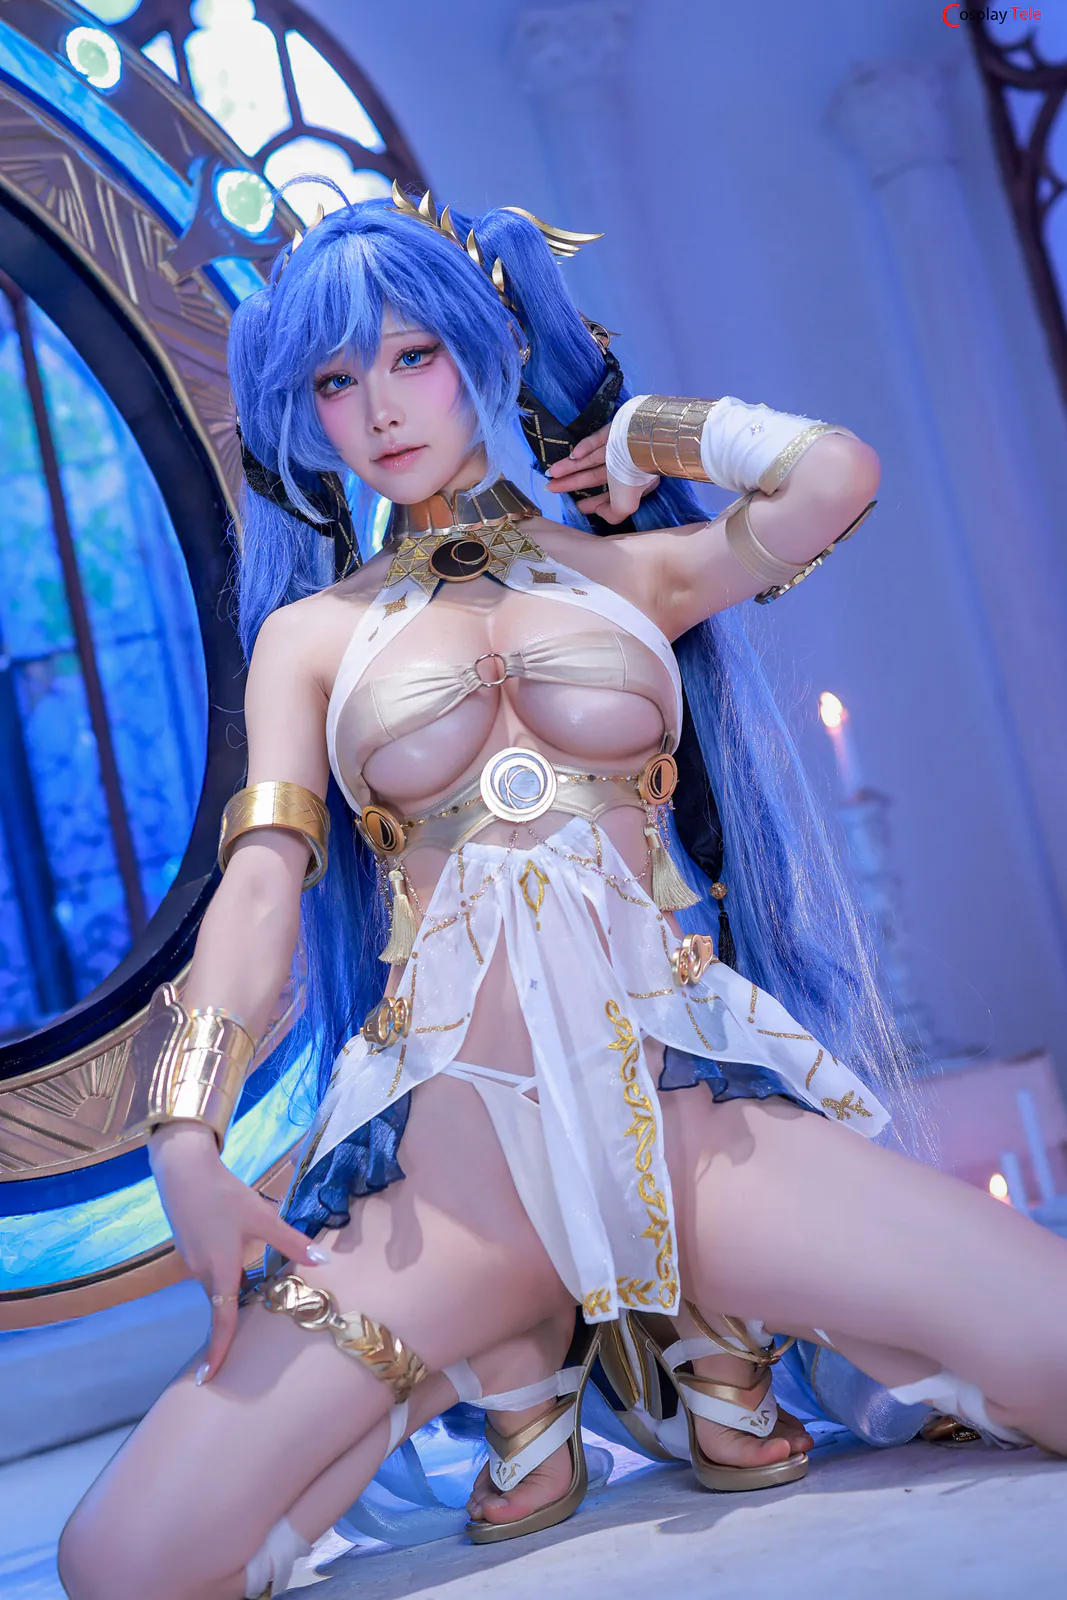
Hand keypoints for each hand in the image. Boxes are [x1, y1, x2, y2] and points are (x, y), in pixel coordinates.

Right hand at [149, 1122, 324, 1381]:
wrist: (183, 1168)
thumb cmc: (223, 1194)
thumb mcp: (261, 1217)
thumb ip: (290, 1242)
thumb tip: (323, 1261)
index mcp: (219, 1270)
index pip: (220, 1320)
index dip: (217, 1350)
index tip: (210, 1377)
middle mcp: (202, 1272)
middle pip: (220, 1305)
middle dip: (230, 1325)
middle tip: (245, 1342)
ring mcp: (193, 1260)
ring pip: (216, 1287)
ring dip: (232, 1296)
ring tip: (255, 1297)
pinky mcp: (190, 1246)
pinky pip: (211, 1272)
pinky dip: (225, 1277)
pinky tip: (242, 1261)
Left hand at [545, 423, 659, 525]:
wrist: (642, 445)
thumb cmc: (632, 478)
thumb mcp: (624, 506)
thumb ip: (612, 514)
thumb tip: (599, 512)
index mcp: (632, 483)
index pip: (609, 494)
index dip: (593, 501)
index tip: (578, 506)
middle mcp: (625, 466)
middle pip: (594, 476)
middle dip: (572, 483)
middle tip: (551, 488)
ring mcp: (618, 448)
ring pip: (590, 458)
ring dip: (570, 466)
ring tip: (551, 473)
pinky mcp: (613, 431)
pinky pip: (596, 439)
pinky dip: (585, 447)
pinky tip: (572, 455)